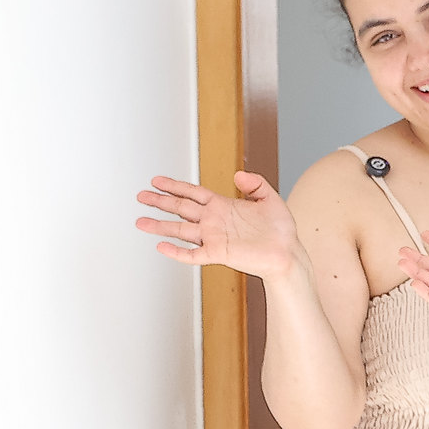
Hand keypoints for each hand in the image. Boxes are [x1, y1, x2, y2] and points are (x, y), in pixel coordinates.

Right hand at [135, 171, 300, 280]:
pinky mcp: (219, 254)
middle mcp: (215, 221)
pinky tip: (162, 247)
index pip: (193, 193)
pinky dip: (177, 251)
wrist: (287, 253)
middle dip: (160, 202)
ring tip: (141, 221)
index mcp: (223, 206)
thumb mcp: (270, 198)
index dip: (175, 186)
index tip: (157, 181)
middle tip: (141, 196)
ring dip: (160, 225)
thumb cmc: (281, 231)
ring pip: (181, 230)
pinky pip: (193, 254)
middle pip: (181, 208)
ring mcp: (214, 237)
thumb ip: (255, 183)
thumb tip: (238, 174)